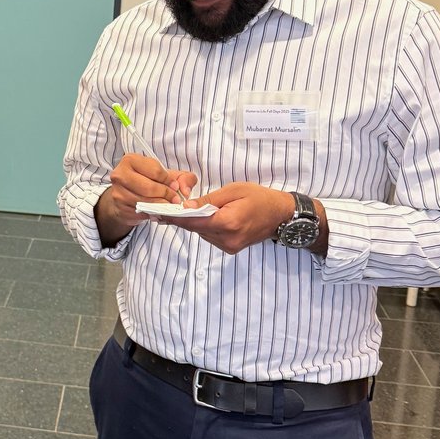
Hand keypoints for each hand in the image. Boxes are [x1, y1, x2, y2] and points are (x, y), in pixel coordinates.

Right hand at [95, 152, 197, 244]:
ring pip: (145, 201)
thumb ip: (184, 178)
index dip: (169, 180)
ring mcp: (118, 192)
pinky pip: (140, 211)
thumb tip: (186, 190)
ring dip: (160, 205)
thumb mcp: (167, 175)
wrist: (127, 196)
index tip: (175, 186)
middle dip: (166, 194)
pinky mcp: (120, 207)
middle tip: (175, 199)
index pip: (155, 170)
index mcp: (130, 160)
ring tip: (168, 205)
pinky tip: (158, 211)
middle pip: (149, 187)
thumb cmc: (148, 182)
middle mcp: (120, 174)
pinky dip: (152, 212)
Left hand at [163, 182, 295, 253]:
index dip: (175, 217)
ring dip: (196, 223)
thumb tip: (187, 206)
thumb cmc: (259, 198)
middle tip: (170, 207)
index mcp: (228, 222)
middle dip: (184, 218)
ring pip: (202, 234)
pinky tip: (209, 217)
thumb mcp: (234, 190)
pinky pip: (211, 237)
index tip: (158, 213)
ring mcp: (229, 246)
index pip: (193, 222)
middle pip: (196, 229)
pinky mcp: (231, 248)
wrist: (281, 215)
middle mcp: (227, 239)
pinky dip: (206, 227)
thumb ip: (209, 200)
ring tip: (193, 209)